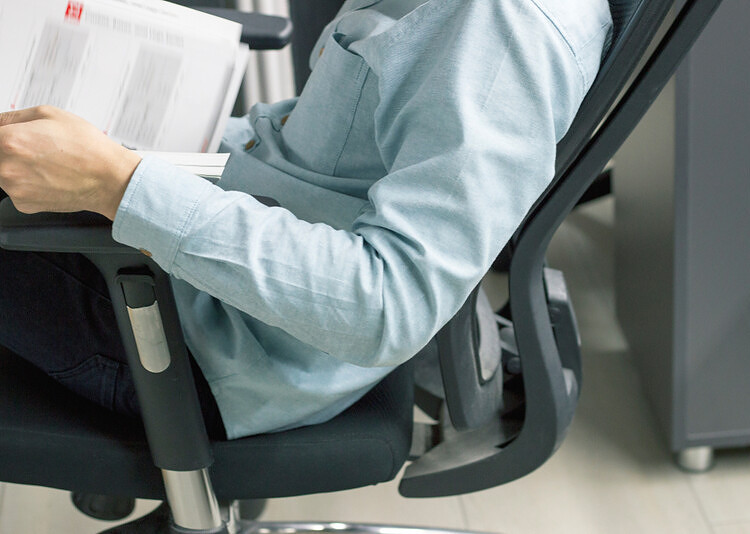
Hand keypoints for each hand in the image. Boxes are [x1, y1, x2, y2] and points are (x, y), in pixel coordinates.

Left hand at [0, 106, 141, 219]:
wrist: (109, 179)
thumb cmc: (87, 147)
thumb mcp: (50, 114)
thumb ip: (13, 116)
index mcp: (8, 141)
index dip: (3, 135)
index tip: (8, 137)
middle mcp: (6, 168)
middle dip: (9, 151)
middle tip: (33, 149)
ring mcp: (14, 189)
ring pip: (3, 174)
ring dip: (16, 167)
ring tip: (45, 163)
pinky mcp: (24, 205)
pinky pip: (16, 190)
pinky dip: (28, 184)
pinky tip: (48, 177)